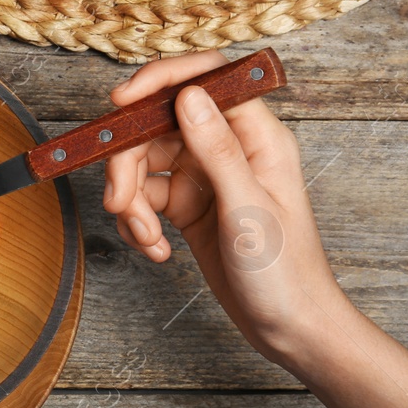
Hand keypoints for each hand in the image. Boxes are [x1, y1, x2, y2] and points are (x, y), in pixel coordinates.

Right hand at [102, 50, 352, 363]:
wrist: (289, 329)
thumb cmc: (286, 274)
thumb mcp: (249, 210)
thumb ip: (217, 150)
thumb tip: (188, 95)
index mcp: (257, 136)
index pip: (206, 78)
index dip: (161, 79)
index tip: (120, 100)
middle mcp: (228, 147)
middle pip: (158, 124)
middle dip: (129, 161)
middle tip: (118, 199)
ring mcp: (205, 175)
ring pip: (144, 161)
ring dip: (130, 199)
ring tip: (145, 236)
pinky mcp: (187, 203)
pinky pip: (144, 194)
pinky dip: (137, 220)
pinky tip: (154, 248)